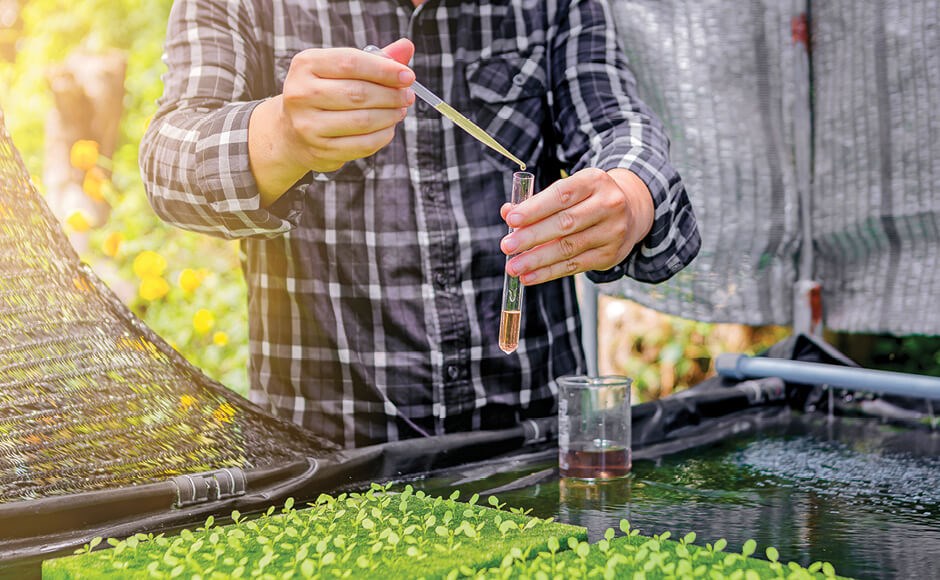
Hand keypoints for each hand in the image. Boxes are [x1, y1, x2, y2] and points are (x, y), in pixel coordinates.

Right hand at [250, 38, 416, 203]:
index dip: (384, 69)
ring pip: (362, 121)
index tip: (408, 76)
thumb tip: (406, 47)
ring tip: (400, 110)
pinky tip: (389, 128)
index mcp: (306, 65)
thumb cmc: (323, 93)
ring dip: (390, 116)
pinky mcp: (319, 151)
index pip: (351, 62)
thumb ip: (373, 59)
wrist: (291, 131)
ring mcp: (307, 125)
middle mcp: (301, 94)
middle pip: (358, 93)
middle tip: (408, 96)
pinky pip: (361, 145)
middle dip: (391, 95)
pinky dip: (382, 136)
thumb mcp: (339, 69)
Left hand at [499, 168, 653, 284]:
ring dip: (537, 259)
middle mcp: (608, 205)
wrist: (631, 210)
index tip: (511, 220)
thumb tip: (507, 213)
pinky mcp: (610, 255)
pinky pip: (574, 266)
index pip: (561, 195)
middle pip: (565, 223)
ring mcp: (612, 232)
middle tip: (507, 246)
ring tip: (514, 267)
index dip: (535, 208)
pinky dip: (549, 272)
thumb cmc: (588, 198)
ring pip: (569, 248)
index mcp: (594, 181)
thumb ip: (538, 201)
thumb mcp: (569, 190)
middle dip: (532, 237)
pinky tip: (530, 276)